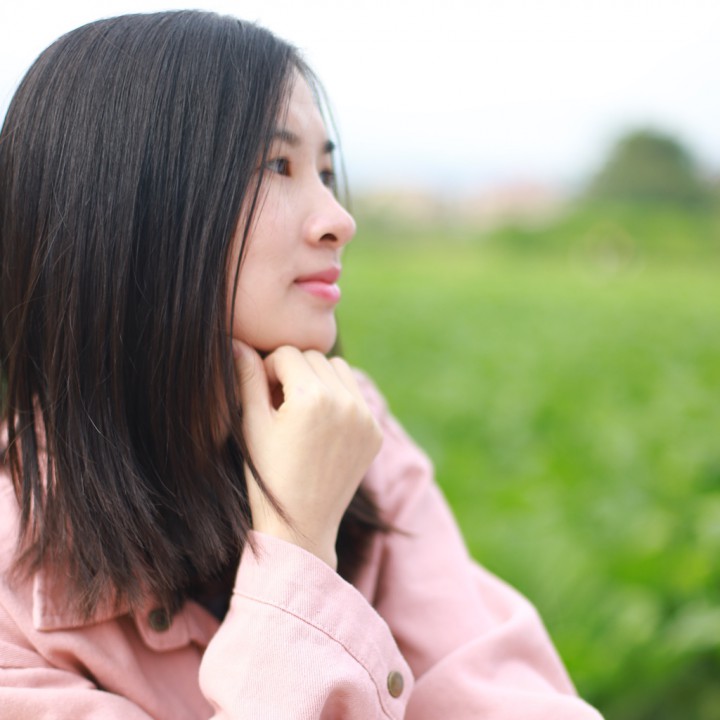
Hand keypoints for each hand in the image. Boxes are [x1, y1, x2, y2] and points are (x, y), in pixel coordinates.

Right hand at [234, 342, 382, 568]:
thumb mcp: (251, 425)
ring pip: (338, 369)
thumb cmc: (268, 475)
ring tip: (301, 408)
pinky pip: (355, 394)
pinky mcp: (375, 431)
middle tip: (278, 401)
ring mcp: (365, 417)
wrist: (302, 525)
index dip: (268, 369)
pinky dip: (339, 397)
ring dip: (318, 378)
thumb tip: (238, 342)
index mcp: (311, 397)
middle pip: (313, 357)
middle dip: (293, 371)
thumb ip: (247, 378)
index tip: (261, 394)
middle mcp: (344, 402)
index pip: (286, 354)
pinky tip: (321, 423)